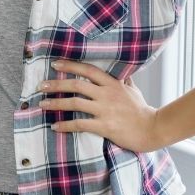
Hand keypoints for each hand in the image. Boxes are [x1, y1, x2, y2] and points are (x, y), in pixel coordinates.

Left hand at [37, 60, 163, 152]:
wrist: (153, 129)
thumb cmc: (141, 110)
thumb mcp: (132, 90)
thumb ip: (123, 80)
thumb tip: (120, 70)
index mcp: (113, 83)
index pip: (88, 70)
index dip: (70, 66)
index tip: (55, 65)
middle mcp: (107, 94)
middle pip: (76, 85)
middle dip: (56, 84)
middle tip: (41, 86)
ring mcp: (105, 110)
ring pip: (75, 103)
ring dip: (56, 103)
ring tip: (42, 104)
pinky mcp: (105, 126)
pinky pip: (80, 124)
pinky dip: (65, 125)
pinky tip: (55, 126)